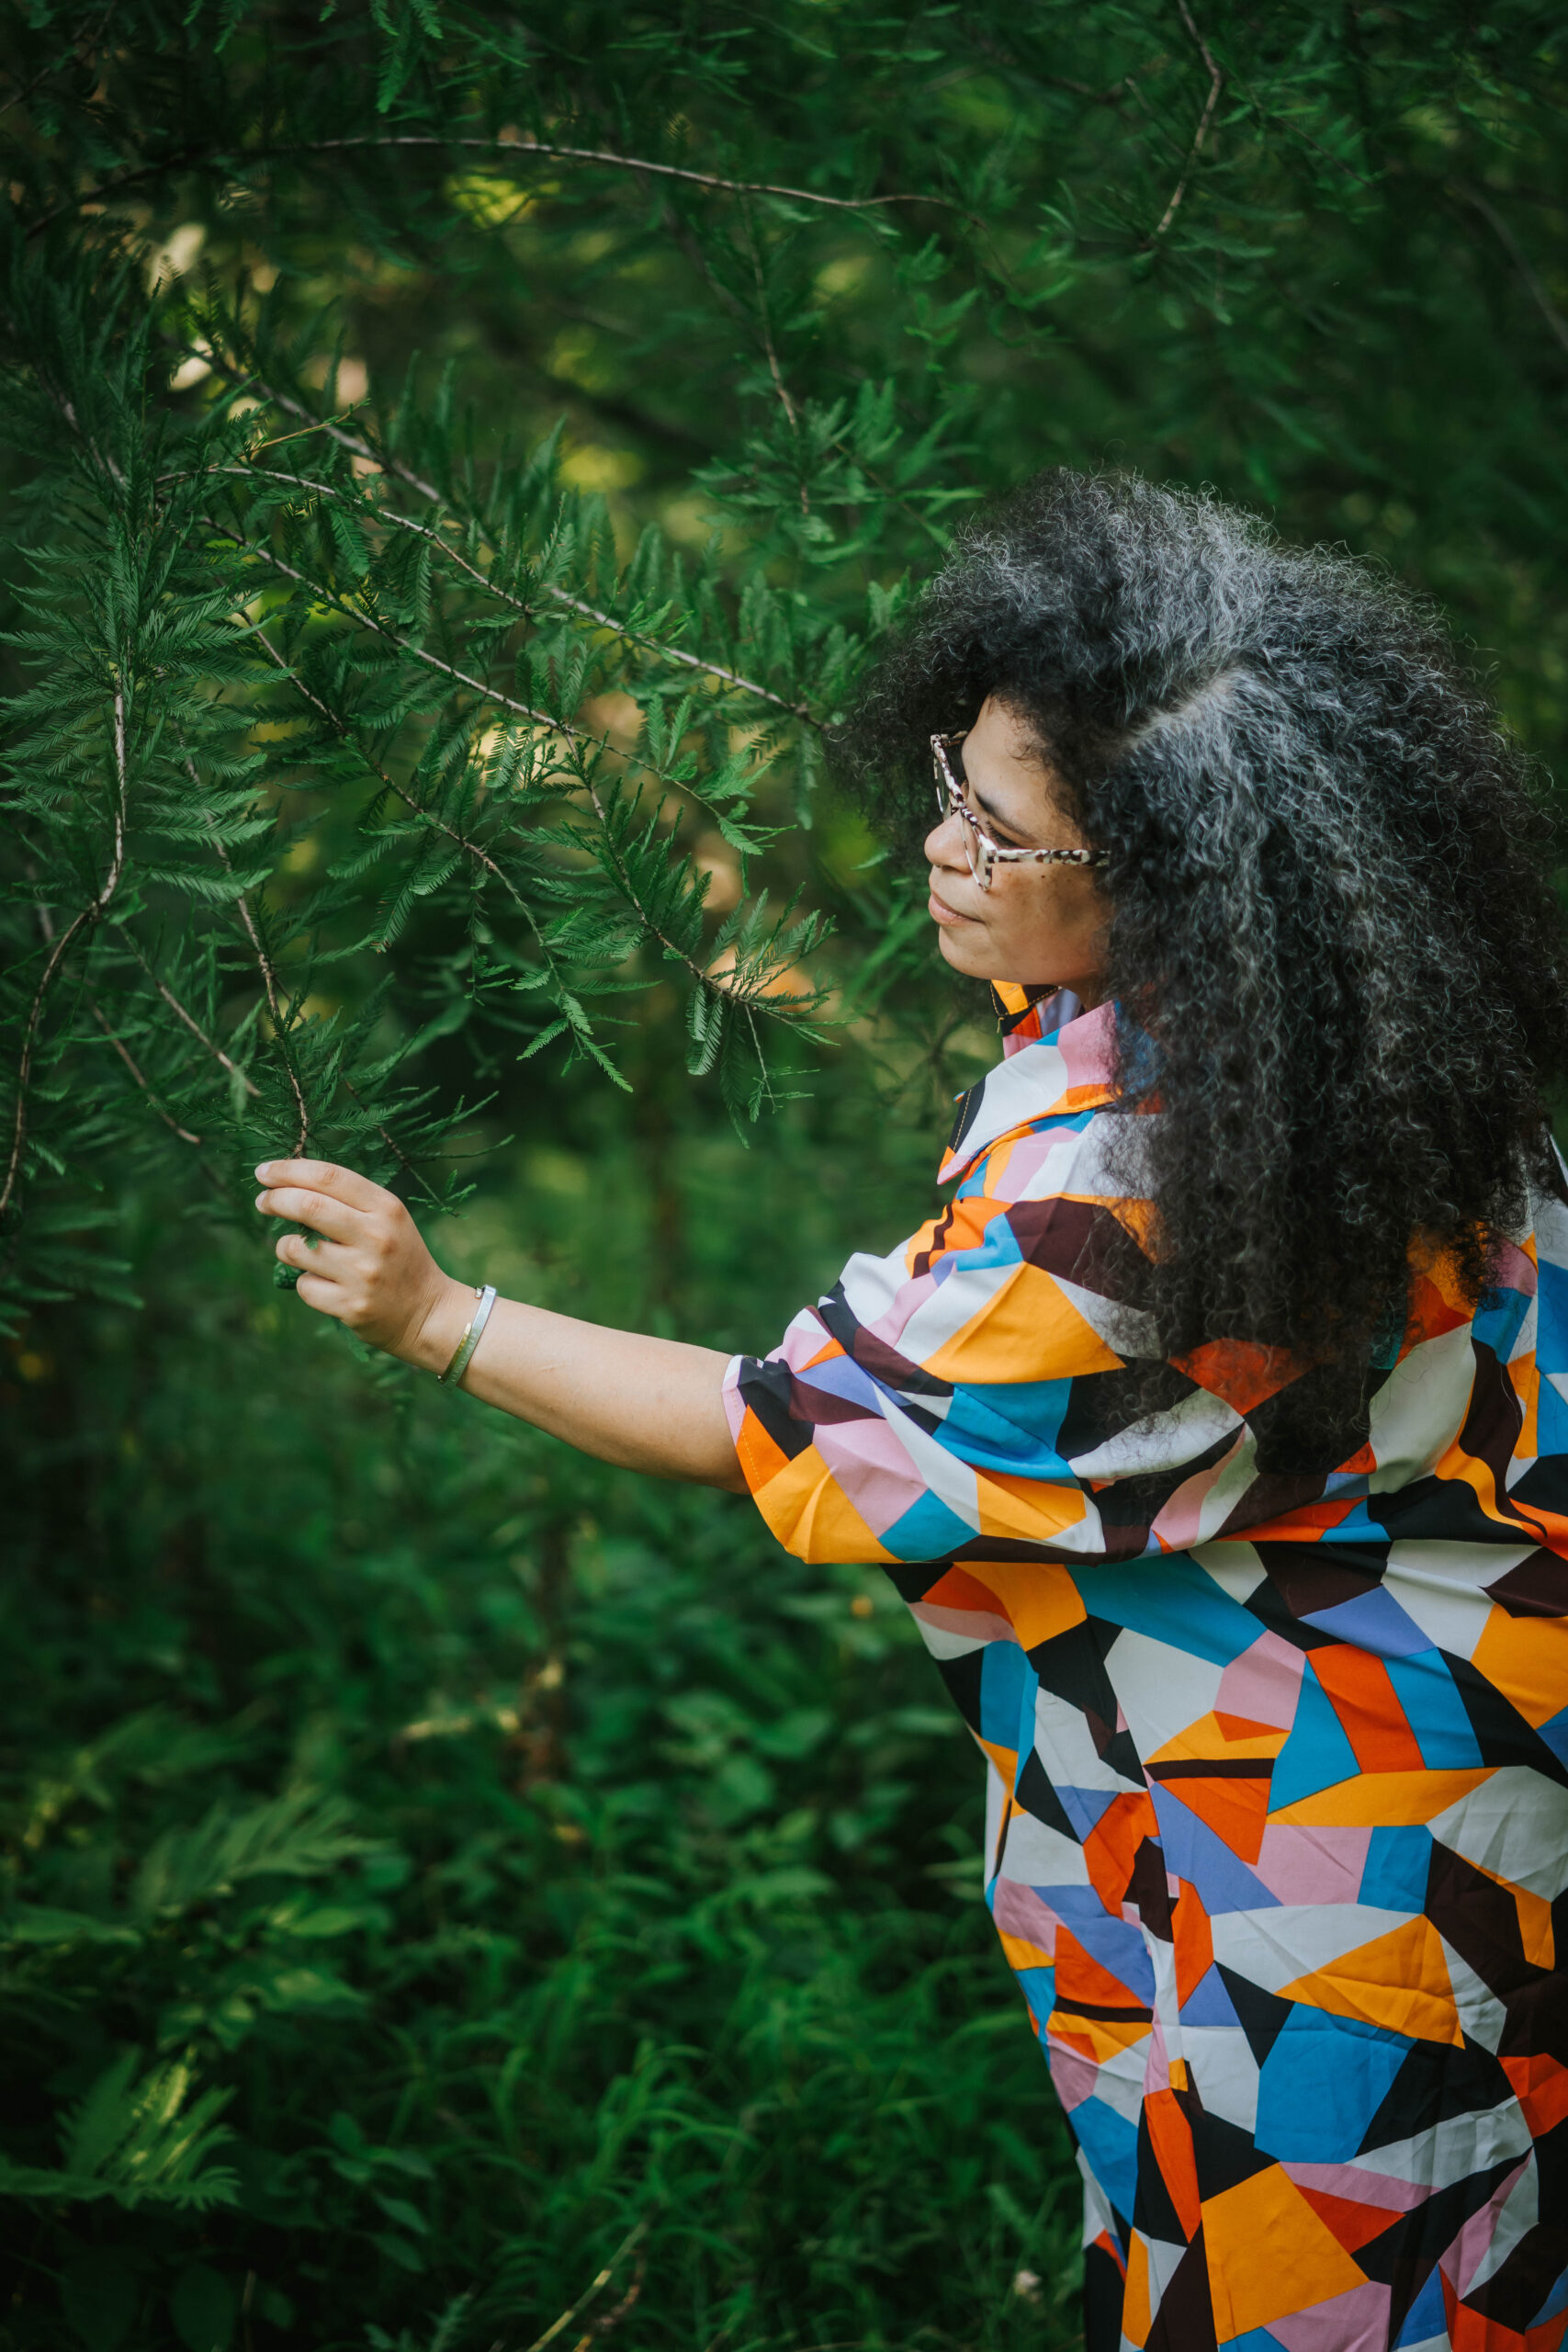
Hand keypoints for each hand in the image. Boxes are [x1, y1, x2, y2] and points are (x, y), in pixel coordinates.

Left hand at [254, 1160, 466, 1367]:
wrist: (429, 1312)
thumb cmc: (399, 1258)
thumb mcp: (388, 1220)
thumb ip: (348, 1201)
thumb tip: (287, 1184)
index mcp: (387, 1209)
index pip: (328, 1177)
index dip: (288, 1170)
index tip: (264, 1172)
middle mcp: (376, 1237)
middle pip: (307, 1205)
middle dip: (275, 1200)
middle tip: (263, 1202)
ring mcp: (363, 1273)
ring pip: (295, 1248)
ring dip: (285, 1247)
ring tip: (299, 1251)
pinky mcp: (351, 1305)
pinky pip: (304, 1285)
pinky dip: (305, 1281)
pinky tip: (325, 1284)